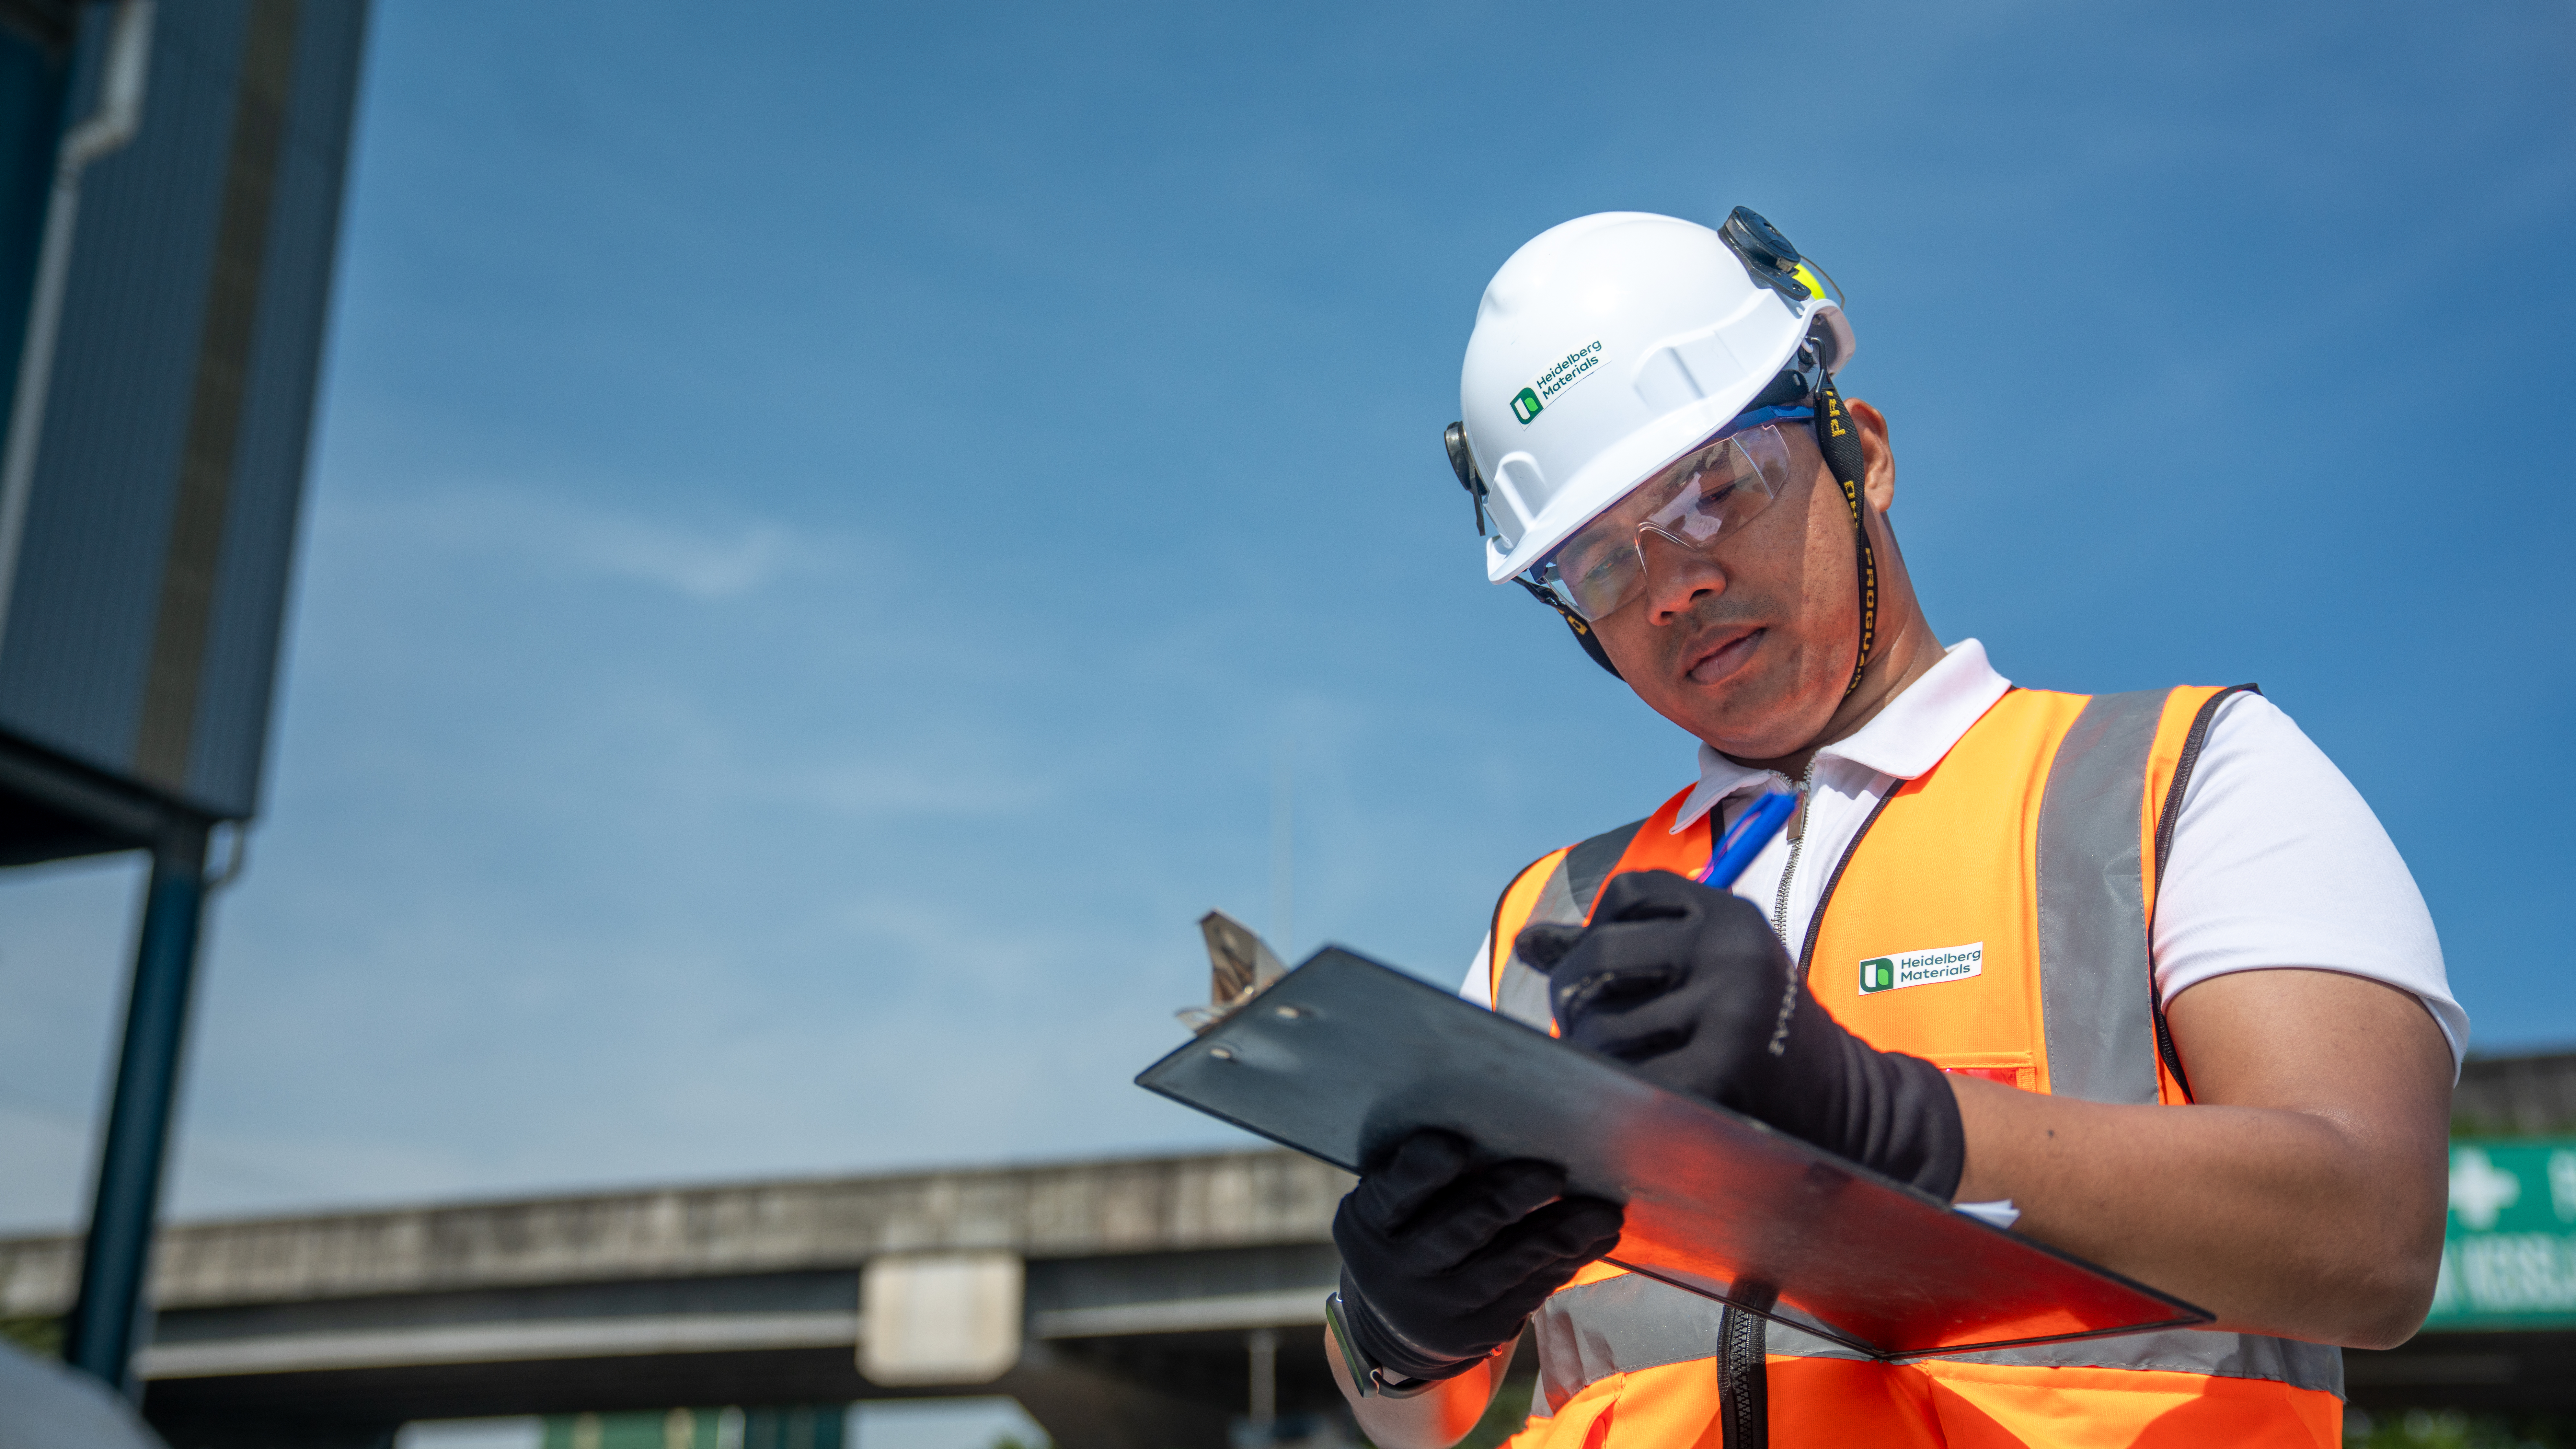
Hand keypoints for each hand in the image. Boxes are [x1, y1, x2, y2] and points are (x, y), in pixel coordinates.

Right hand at [1331, 1129, 1622, 1383]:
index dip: (1421, 1170)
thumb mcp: (1393, 1204)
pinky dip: (1565, 1263)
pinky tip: (1594, 1239)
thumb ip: (1428, 1176)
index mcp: (1370, 1221)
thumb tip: (1508, 1135)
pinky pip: (1529, 1292)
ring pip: (1508, 1266)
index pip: (1394, 1191)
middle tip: (1552, 1173)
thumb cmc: (1405, 1232)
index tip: (1452, 1147)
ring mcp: (1439, 1306)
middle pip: (1461, 1228)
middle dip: (1509, 1198)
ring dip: (1560, 1235)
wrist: (1393, 1324)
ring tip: (1603, 1214)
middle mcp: (1398, 1268)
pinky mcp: (1478, 1332)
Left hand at [1517, 869, 1963, 1196]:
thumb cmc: (1760, 1032)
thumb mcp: (1709, 968)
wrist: (1850, 1105)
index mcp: (1731, 916)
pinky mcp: (1721, 1071)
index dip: (1602, 931)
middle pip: (1599, 955)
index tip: (1615, 974)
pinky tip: (1634, 1098)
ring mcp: (1728, 1010)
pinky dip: (1614, 1091)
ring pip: (1604, 1022)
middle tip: (1588, 1026)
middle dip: (1575, 993)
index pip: (1627, 893)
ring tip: (1622, 1067)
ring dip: (1593, 1050)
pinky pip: (1629, 1075)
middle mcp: (1730, 952)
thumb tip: (1528, 943)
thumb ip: (1622, 948)